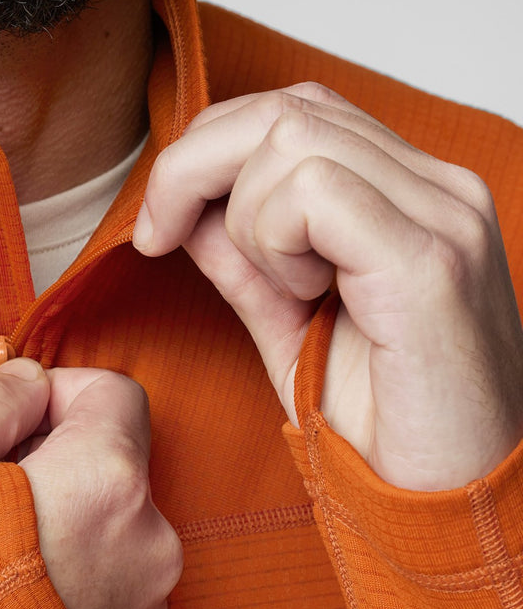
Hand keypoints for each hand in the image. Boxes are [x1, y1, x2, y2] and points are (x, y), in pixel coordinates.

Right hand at [0, 359, 182, 608]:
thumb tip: (27, 380)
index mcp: (107, 481)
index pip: (114, 392)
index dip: (58, 391)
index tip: (10, 422)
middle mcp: (149, 542)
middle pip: (114, 463)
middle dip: (54, 460)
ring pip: (112, 527)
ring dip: (62, 522)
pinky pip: (111, 588)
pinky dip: (71, 578)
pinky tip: (8, 604)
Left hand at [134, 82, 522, 490]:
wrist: (449, 501)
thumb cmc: (383, 421)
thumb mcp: (288, 324)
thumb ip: (243, 257)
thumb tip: (188, 208)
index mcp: (410, 193)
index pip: (295, 111)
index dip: (209, 150)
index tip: (161, 223)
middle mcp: (436, 187)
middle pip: (283, 107)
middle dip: (193, 166)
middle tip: (160, 235)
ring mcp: (443, 215)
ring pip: (290, 138)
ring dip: (246, 221)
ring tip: (286, 291)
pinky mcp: (431, 260)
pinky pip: (314, 193)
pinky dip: (274, 243)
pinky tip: (304, 296)